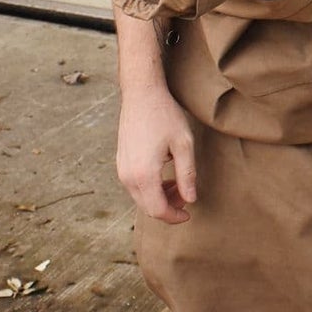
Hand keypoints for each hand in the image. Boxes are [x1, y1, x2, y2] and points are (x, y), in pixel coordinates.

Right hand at [116, 87, 197, 223]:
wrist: (141, 94)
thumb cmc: (164, 116)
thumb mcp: (184, 145)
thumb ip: (187, 175)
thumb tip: (190, 199)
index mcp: (144, 174)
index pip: (158, 210)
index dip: (175, 217)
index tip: (189, 214)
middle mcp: (128, 176)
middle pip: (148, 207)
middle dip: (169, 207)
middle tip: (186, 195)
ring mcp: (121, 169)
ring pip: (141, 198)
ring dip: (160, 197)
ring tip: (178, 183)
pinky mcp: (120, 162)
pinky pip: (135, 186)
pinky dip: (151, 188)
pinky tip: (164, 175)